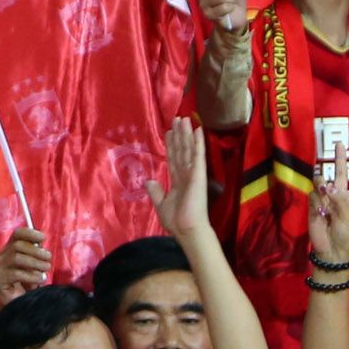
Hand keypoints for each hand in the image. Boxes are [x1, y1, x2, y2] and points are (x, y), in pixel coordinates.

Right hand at [0, 226, 50, 305]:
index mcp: (8, 250)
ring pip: (16, 257)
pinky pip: (16, 273)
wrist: (17, 305)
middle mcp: (0, 257)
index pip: (16, 235)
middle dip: (36, 251)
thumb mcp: (32, 267)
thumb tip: (42, 246)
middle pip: (17, 245)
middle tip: (48, 258)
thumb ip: (35, 255)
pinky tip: (40, 279)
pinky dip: (31, 275)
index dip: (30, 233)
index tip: (43, 238)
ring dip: (35, 262)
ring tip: (46, 268)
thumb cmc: (26, 285)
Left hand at [145, 118, 209, 236]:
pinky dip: (198, 142)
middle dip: (179, 134)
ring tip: (184, 119)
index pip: (174, 158)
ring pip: (188, 148)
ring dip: (187, 133)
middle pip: (181, 150)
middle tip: (177, 119)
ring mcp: (193, 173)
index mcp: (178, 180)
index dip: (171, 145)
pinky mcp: (199, 174)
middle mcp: (186, 173)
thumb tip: (149, 180)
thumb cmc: (176, 220)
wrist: (186, 229)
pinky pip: (198, 155)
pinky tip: (198, 129)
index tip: (169, 132)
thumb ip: (156, 191)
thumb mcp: (161, 204)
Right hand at [308, 146, 348, 263]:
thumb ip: (339, 200)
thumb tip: (327, 187)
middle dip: (340, 159)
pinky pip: (313, 195)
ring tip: (324, 189)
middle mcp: (340, 195)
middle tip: (340, 144)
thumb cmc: (346, 234)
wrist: (330, 249)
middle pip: (340, 173)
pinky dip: (316, 201)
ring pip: (322, 181)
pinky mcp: (314, 204)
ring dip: (322, 181)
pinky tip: (319, 211)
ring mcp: (326, 199)